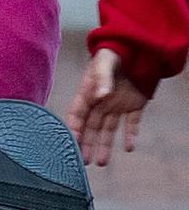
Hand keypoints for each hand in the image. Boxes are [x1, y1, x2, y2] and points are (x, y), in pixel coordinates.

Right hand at [66, 48, 145, 166]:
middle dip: (86, 144)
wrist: (138, 47)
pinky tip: (129, 148)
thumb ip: (102, 79)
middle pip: (91, 126)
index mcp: (88, 91)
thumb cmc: (115, 52)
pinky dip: (130, 135)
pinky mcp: (134, 105)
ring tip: (101, 163)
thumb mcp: (106, 63)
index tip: (71, 143)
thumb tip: (100, 95)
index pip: (77, 114)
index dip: (73, 128)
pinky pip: (131, 123)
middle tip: (83, 162)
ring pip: (108, 129)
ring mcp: (117, 104)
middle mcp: (100, 101)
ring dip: (104, 145)